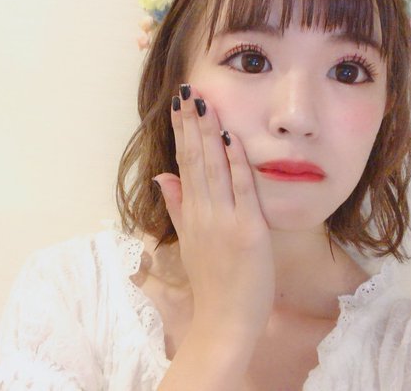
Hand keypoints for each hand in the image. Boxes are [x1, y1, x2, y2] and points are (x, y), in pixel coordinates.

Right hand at [153, 83, 274, 340]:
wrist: (225, 321)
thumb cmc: (211, 284)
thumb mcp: (188, 243)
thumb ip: (177, 207)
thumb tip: (163, 175)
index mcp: (190, 214)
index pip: (184, 163)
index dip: (182, 132)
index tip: (179, 105)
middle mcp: (203, 212)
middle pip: (195, 159)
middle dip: (192, 123)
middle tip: (188, 90)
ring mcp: (224, 220)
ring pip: (214, 168)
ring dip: (209, 133)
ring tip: (203, 102)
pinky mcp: (247, 229)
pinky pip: (241, 189)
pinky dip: (236, 162)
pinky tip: (232, 137)